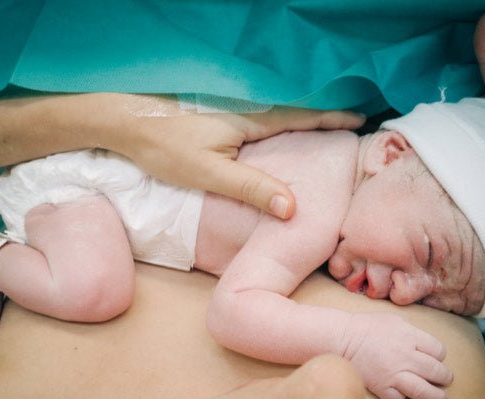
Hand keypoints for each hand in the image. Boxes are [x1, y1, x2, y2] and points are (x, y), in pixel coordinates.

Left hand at [125, 105, 364, 218]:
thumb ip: (251, 188)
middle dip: (324, 116)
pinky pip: (263, 112)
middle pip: (296, 109)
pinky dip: (282, 117)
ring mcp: (233, 105)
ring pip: (279, 109)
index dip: (331, 119)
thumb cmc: (164, 145)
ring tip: (326, 126)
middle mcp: (247, 106)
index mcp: (251, 118)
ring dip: (304, 115)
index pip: (303, 116)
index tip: (360, 119)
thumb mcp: (208, 172)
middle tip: (351, 124)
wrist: (124, 119)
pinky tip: (283, 128)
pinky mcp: (219, 110)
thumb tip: (292, 207)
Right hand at [339, 312, 452, 398]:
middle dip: (445, 377)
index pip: (439, 351)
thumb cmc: (368, 327)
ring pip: (424, 391)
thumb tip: (429, 347)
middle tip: (445, 380)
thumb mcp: (395, 321)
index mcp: (410, 337)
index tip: (436, 359)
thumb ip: (414, 333)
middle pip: (437, 372)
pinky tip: (404, 394)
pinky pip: (400, 398)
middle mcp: (406, 357)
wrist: (342, 338)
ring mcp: (394, 374)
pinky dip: (403, 397)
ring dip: (436, 396)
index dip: (440, 356)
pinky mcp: (381, 387)